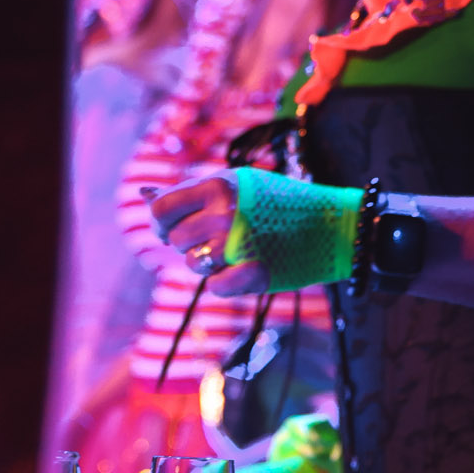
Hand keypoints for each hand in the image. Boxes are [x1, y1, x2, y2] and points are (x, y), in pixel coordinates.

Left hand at [146, 175, 270, 297]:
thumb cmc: (276, 202)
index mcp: (218, 185)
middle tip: (218, 236)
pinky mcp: (254, 273)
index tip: (170, 229)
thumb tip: (143, 193)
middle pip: (176, 240)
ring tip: (236, 249)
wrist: (330, 223)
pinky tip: (244, 268)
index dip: (160, 224)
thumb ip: (190, 192)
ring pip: (194, 265)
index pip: (161, 211)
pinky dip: (226, 282)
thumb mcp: (235, 184)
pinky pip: (215, 287)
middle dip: (191, 242)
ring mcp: (238, 244)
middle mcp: (224, 212)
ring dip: (209, 262)